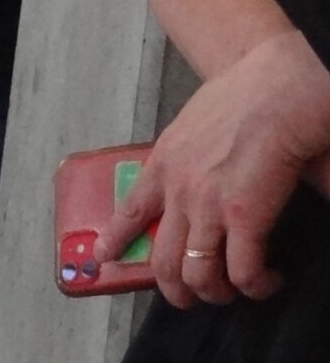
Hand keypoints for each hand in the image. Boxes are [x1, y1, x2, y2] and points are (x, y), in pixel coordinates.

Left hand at [99, 29, 329, 307]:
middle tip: (190, 297)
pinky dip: (256, 285)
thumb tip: (206, 186)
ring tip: (233, 292)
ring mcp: (208, 205)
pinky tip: (269, 281)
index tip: (105, 257)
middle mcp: (178, 189)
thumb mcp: (195, 127)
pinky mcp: (244, 216)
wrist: (276, 84)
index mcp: (165, 163)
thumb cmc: (245, 98)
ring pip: (198, 275)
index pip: (130, 209)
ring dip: (215, 293)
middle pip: (162, 259)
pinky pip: (243, 273)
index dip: (116, 239)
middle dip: (176, 289)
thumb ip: (193, 162)